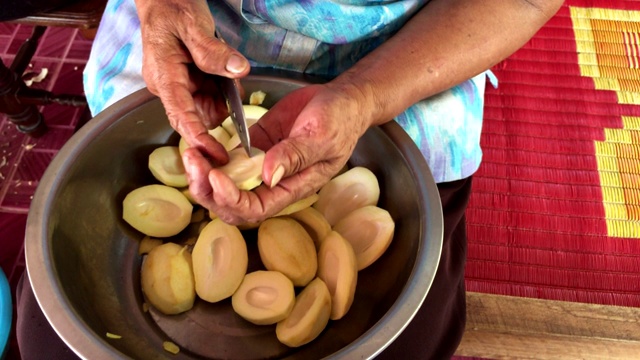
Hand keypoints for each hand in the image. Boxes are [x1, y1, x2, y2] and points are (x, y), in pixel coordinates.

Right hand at [134, 0, 250, 163]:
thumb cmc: (173, 8)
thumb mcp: (193, 24)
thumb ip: (213, 51)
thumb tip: (239, 71)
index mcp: (163, 76)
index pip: (180, 115)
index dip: (199, 138)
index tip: (216, 155)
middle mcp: (167, 87)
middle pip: (196, 116)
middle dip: (219, 109)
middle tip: (231, 88)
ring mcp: (177, 87)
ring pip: (206, 109)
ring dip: (222, 98)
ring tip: (225, 73)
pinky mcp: (187, 84)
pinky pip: (208, 98)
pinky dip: (221, 91)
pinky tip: (222, 74)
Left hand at [182, 83, 372, 223]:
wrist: (341, 100)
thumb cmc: (340, 120)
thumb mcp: (322, 135)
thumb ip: (296, 156)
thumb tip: (268, 176)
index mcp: (292, 188)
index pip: (256, 209)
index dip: (232, 199)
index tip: (216, 176)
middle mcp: (273, 183)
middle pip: (233, 204)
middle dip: (208, 190)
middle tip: (193, 162)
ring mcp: (260, 165)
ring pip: (224, 184)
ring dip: (203, 174)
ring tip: (190, 153)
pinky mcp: (253, 146)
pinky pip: (226, 159)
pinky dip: (209, 155)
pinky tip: (198, 143)